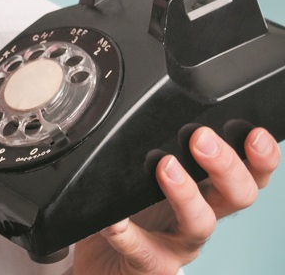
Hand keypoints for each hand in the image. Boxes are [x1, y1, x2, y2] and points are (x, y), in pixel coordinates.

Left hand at [73, 126, 279, 274]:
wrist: (106, 263)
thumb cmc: (134, 214)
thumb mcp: (155, 177)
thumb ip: (163, 148)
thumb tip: (157, 107)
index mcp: (209, 192)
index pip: (249, 174)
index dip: (260, 158)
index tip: (254, 133)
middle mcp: (202, 217)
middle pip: (238, 196)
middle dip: (226, 166)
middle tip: (201, 138)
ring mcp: (179, 245)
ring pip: (200, 225)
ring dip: (185, 193)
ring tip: (164, 167)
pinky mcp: (151, 264)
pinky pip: (141, 249)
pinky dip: (125, 232)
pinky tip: (113, 219)